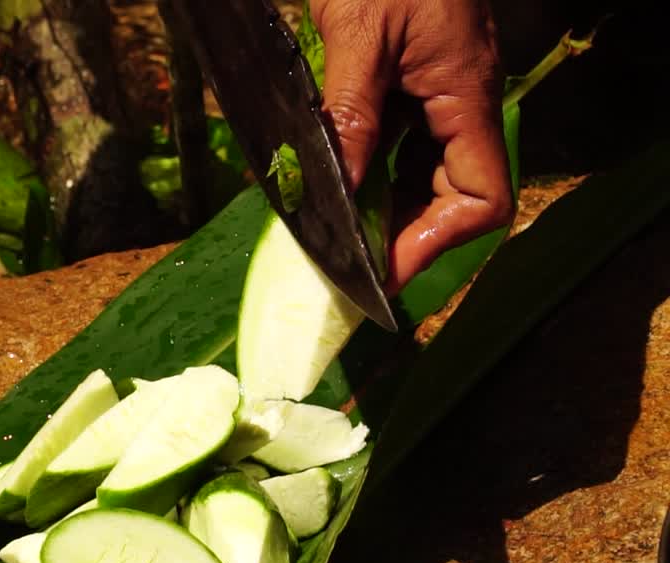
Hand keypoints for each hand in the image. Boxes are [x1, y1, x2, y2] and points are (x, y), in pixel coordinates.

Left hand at [310, 0, 514, 292]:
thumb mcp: (359, 35)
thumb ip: (353, 114)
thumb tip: (342, 193)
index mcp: (465, 95)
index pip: (481, 197)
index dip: (436, 241)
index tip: (384, 266)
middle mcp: (463, 105)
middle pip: (454, 198)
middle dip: (406, 237)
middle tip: (351, 266)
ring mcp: (442, 98)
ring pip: (428, 179)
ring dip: (388, 213)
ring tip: (340, 239)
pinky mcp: (418, 89)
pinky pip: (406, 150)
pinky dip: (376, 178)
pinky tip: (341, 192)